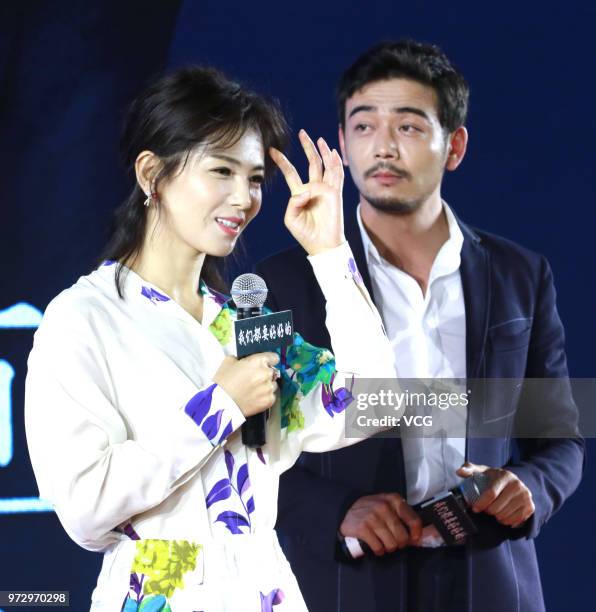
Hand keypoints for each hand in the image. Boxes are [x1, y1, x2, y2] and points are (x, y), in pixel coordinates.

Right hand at [213, 353, 279, 416]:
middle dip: (264, 374)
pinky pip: (271, 396)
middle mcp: (266, 373)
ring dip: (265, 386)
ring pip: (272, 384)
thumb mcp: (228, 361)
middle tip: (253, 380)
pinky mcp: (269, 400)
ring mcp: (269, 388)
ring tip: (252, 390)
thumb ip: (241, 359)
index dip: (269, 361)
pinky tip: (254, 398)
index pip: (274, 357)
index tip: (265, 364)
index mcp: (258, 361)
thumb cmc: (223, 382)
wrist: (221, 403)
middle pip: (272, 372)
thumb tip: (245, 361)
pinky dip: (264, 397)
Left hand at [269, 129, 344, 255]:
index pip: (291, 173)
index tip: (272, 150)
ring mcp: (325, 189)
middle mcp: (313, 188)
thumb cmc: (306, 234)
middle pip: (311, 162)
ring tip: (319, 138)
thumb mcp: (291, 217)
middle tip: (302, 133)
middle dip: (307, 147)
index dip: (282, 161)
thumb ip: (293, 202)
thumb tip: (306, 190)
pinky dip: (335, 162)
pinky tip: (333, 152)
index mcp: (300, 194)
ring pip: (325, 165)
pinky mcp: (335, 193)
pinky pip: (337, 174)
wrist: (322, 244)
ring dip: (323, 151)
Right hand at [339, 493, 421, 555]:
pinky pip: (379, 548)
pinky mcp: (363, 528)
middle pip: (403, 537)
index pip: (414, 520)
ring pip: (391, 545)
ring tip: (383, 542)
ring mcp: (373, 517)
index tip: (413, 539)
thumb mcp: (388, 505)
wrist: (346, 507)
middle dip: (399, 543)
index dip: (416, 534)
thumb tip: (418, 536)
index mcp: (394, 500)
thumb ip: (402, 516)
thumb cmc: (372, 509)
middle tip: (392, 540)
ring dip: (388, 548)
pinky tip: (375, 545)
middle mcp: (384, 507)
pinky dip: (378, 550)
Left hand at [457, 462, 534, 527]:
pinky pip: (515, 521)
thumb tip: (459, 472)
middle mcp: (517, 485)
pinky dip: (507, 522)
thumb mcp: (482, 471)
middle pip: (497, 508)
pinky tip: (503, 515)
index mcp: (504, 476)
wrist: (514, 482)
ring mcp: (525, 496)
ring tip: (494, 511)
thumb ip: (469, 469)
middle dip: (488, 511)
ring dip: (497, 517)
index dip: (481, 503)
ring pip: (505, 516)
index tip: (475, 508)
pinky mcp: (530, 506)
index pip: (491, 494)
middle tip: (485, 509)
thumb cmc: (493, 478)